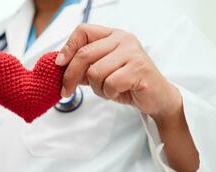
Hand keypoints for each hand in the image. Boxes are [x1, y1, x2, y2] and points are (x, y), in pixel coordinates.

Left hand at [56, 24, 181, 120]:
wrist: (156, 96)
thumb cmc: (127, 83)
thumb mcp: (102, 72)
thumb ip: (84, 67)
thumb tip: (60, 67)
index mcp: (113, 35)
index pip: (83, 31)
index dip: (67, 47)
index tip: (59, 64)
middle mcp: (123, 39)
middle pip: (84, 54)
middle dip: (71, 76)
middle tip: (66, 90)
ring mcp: (132, 53)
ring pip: (95, 72)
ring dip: (97, 88)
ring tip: (107, 90)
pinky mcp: (138, 69)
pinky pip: (110, 84)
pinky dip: (108, 94)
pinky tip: (117, 93)